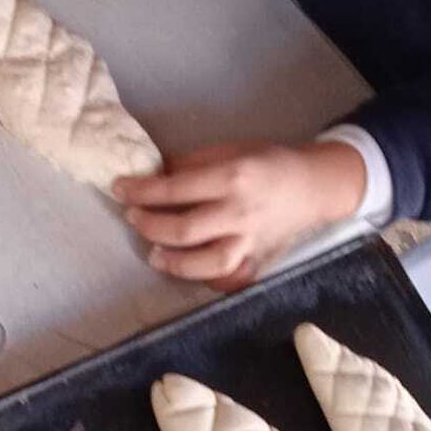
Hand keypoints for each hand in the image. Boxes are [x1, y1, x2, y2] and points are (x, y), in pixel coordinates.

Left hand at [113, 140, 367, 289]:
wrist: (312, 186)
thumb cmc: (266, 163)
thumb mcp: (228, 150)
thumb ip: (190, 165)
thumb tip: (152, 176)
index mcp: (232, 178)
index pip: (175, 189)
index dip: (141, 191)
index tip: (118, 189)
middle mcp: (240, 213)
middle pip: (184, 229)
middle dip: (149, 225)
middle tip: (133, 217)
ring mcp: (250, 242)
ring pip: (207, 264)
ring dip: (173, 262)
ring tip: (154, 254)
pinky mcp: (258, 261)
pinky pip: (229, 279)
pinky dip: (206, 279)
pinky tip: (188, 269)